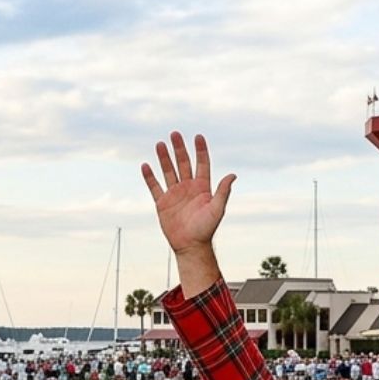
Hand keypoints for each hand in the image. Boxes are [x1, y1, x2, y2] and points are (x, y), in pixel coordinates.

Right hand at [141, 132, 235, 255]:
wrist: (191, 246)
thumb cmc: (206, 229)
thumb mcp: (217, 209)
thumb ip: (223, 192)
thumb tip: (233, 175)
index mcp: (202, 188)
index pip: (202, 164)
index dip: (200, 150)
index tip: (198, 136)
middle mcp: (188, 188)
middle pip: (183, 163)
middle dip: (179, 149)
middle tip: (175, 134)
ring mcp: (175, 194)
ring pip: (169, 171)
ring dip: (164, 158)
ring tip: (160, 144)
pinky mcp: (162, 202)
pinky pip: (154, 187)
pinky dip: (150, 177)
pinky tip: (145, 165)